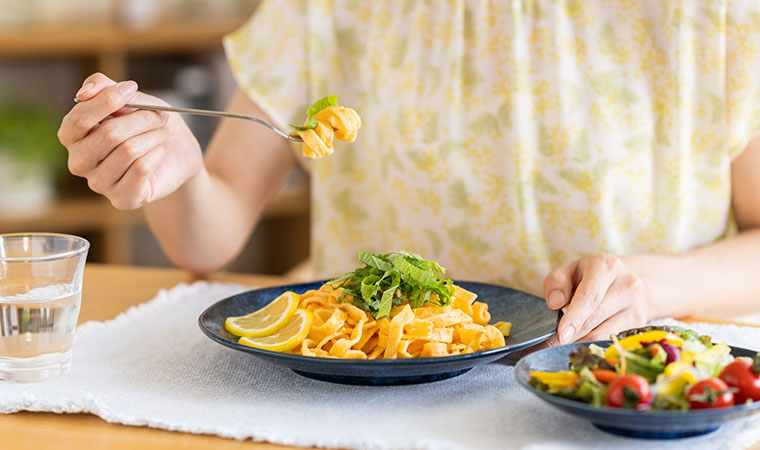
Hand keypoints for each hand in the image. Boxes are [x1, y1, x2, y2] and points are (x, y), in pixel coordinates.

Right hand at [58, 73, 202, 208]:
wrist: (177, 154)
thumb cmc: (148, 124)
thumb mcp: (130, 97)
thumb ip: (103, 87)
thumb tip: (84, 91)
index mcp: (72, 136)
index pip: (79, 119)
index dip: (108, 101)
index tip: (132, 88)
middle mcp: (79, 162)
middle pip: (109, 135)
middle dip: (141, 119)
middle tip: (159, 117)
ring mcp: (98, 183)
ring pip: (128, 151)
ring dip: (153, 136)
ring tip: (160, 135)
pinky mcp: (122, 199)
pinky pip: (141, 168)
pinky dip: (157, 154)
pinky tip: (159, 153)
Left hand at [543, 253, 653, 344]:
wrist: (626, 281)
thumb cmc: (589, 276)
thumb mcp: (569, 270)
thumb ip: (556, 283)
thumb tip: (555, 303)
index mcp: (606, 267)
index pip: (590, 296)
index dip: (575, 317)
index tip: (562, 335)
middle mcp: (627, 285)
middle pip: (596, 318)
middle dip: (573, 334)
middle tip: (554, 343)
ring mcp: (636, 306)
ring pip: (605, 335)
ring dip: (582, 342)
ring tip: (565, 343)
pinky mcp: (640, 325)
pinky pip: (612, 341)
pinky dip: (594, 346)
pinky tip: (582, 343)